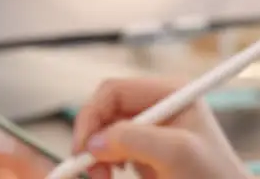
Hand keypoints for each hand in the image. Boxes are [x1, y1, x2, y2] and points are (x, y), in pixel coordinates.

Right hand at [71, 78, 251, 178]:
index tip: (84, 147)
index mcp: (169, 93)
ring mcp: (153, 131)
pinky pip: (115, 153)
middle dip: (93, 139)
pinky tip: (119, 176)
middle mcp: (159, 107)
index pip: (114, 90)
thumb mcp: (176, 153)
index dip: (93, 115)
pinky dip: (109, 166)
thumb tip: (94, 141)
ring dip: (98, 156)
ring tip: (106, 177)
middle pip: (105, 111)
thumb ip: (133, 139)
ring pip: (106, 134)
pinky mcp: (149, 155)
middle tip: (90, 170)